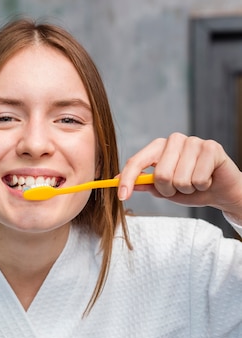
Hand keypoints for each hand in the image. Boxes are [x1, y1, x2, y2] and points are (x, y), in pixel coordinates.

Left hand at [118, 132, 241, 220]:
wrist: (220, 191)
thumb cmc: (189, 188)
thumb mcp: (162, 189)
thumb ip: (143, 183)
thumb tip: (117, 180)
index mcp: (158, 147)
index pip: (136, 162)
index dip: (127, 180)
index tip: (122, 197)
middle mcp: (174, 140)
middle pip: (160, 175)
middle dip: (168, 190)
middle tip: (179, 189)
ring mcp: (193, 141)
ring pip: (180, 179)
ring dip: (187, 189)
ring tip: (194, 183)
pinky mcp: (212, 147)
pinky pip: (198, 178)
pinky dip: (202, 186)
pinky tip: (208, 180)